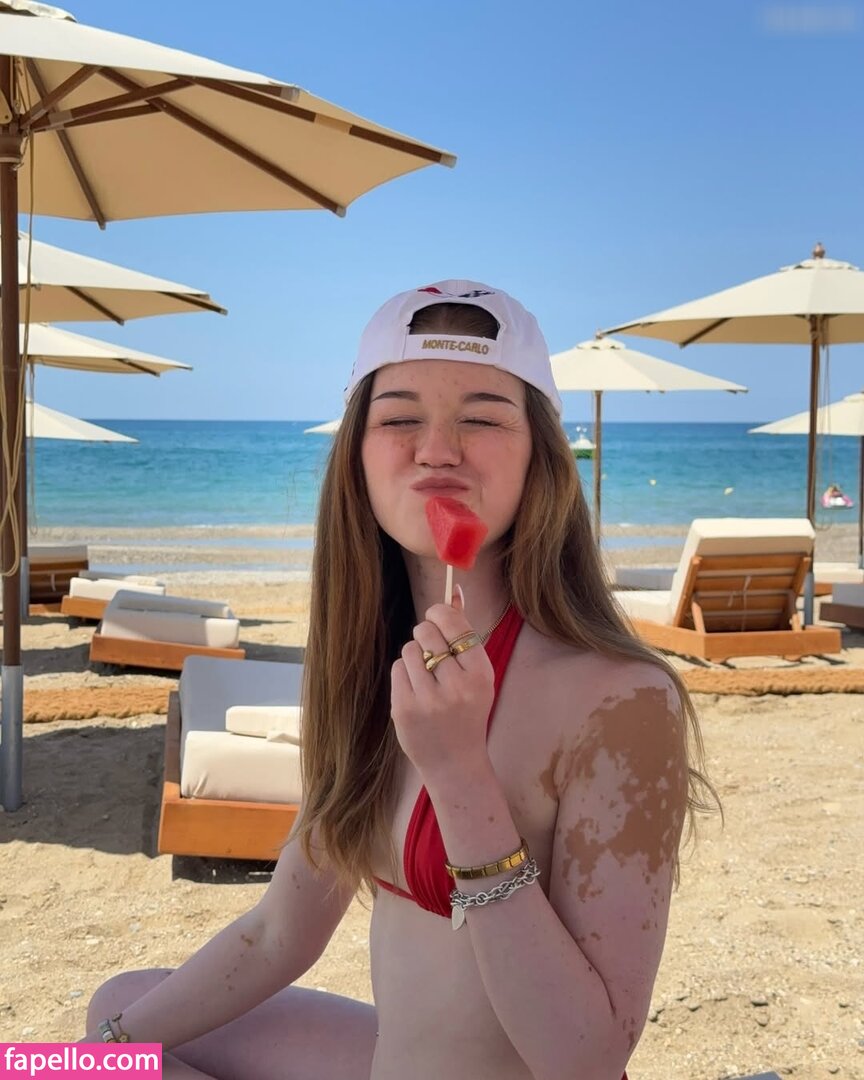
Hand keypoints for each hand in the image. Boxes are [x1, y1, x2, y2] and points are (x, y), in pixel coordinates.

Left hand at [390, 589, 494, 783]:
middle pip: (426, 632)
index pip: (454, 624)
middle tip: (433, 651)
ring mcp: (428, 700)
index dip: (441, 614)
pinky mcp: (404, 709)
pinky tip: (416, 690)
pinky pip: (397, 669)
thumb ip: (465, 632)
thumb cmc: (468, 711)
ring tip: (426, 676)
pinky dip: (404, 674)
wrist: (456, 763)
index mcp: (480, 674)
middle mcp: (456, 686)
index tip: (438, 619)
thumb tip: (454, 590)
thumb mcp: (477, 674)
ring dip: (415, 656)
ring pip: (409, 649)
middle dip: (426, 635)